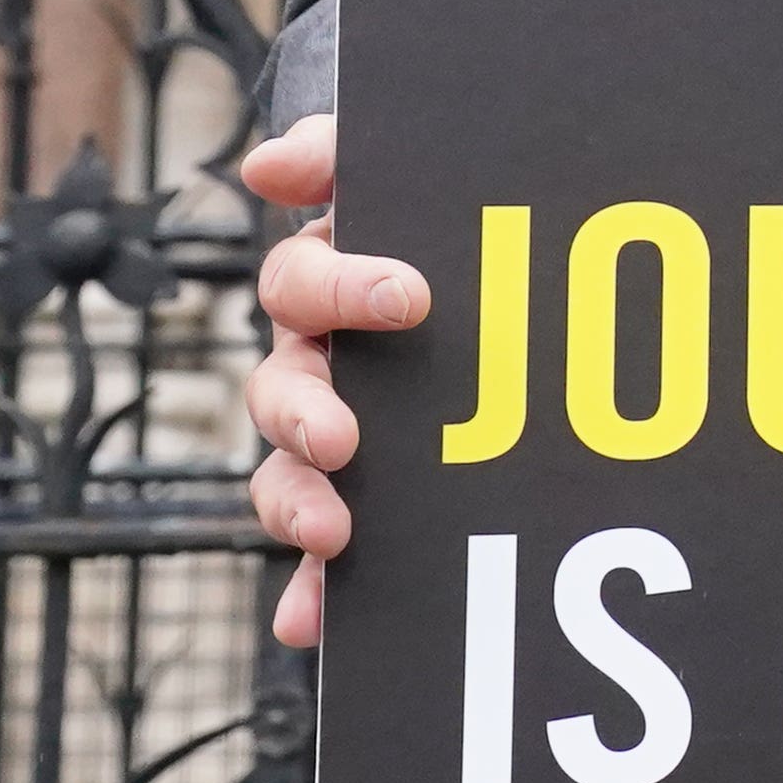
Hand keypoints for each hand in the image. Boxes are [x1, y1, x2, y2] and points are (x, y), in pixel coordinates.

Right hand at [238, 115, 423, 650]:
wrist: (513, 279)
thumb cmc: (455, 235)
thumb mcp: (424, 183)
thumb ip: (348, 157)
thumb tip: (269, 163)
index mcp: (330, 288)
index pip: (301, 280)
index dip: (340, 286)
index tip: (410, 296)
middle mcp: (317, 365)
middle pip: (281, 390)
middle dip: (306, 416)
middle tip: (347, 436)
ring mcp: (331, 440)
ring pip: (288, 476)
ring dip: (298, 506)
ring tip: (332, 532)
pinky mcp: (357, 507)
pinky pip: (322, 558)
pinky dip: (312, 594)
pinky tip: (311, 626)